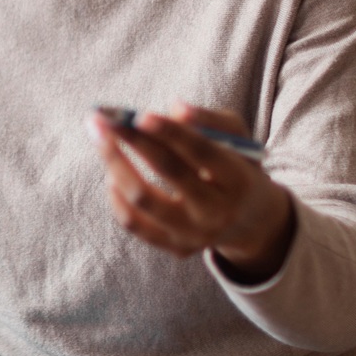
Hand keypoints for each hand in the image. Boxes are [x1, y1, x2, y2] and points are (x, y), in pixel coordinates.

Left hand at [89, 104, 295, 283]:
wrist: (251, 221)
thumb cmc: (237, 166)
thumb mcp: (238, 139)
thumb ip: (210, 120)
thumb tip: (175, 108)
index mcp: (239, 179)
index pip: (201, 152)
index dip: (169, 132)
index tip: (139, 115)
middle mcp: (218, 212)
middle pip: (168, 172)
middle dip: (132, 141)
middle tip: (104, 119)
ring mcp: (195, 234)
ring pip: (143, 199)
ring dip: (115, 165)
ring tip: (104, 141)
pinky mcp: (176, 247)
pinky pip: (134, 224)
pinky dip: (117, 197)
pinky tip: (113, 175)